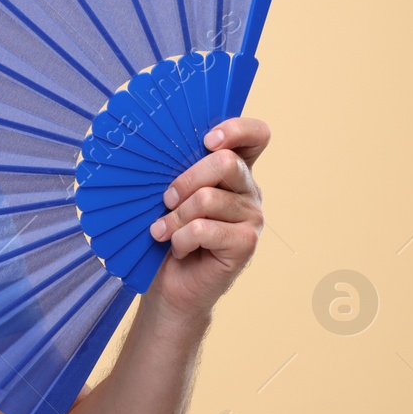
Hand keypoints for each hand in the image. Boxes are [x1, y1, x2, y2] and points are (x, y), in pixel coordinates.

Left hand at [146, 117, 268, 323]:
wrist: (170, 283)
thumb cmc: (167, 232)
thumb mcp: (170, 194)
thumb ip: (177, 169)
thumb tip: (155, 144)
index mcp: (234, 170)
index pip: (256, 135)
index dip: (236, 130)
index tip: (207, 141)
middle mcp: (248, 190)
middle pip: (225, 162)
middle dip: (184, 180)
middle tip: (165, 200)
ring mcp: (252, 217)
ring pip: (208, 199)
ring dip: (175, 217)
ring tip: (163, 231)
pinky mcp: (246, 243)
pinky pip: (203, 229)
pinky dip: (180, 239)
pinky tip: (178, 247)